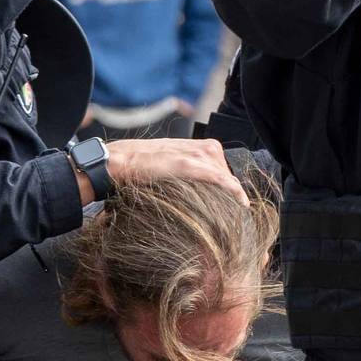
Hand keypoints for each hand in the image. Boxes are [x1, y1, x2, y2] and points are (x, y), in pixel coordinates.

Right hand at [104, 138, 245, 200]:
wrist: (118, 163)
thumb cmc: (136, 168)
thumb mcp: (165, 166)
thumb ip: (181, 173)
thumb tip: (188, 194)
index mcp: (195, 147)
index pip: (222, 167)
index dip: (229, 185)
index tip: (236, 202)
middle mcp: (201, 147)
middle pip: (228, 173)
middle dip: (232, 192)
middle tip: (237, 213)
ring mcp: (197, 154)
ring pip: (227, 177)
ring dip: (234, 195)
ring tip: (238, 213)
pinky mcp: (191, 165)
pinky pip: (221, 179)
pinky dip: (234, 191)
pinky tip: (241, 204)